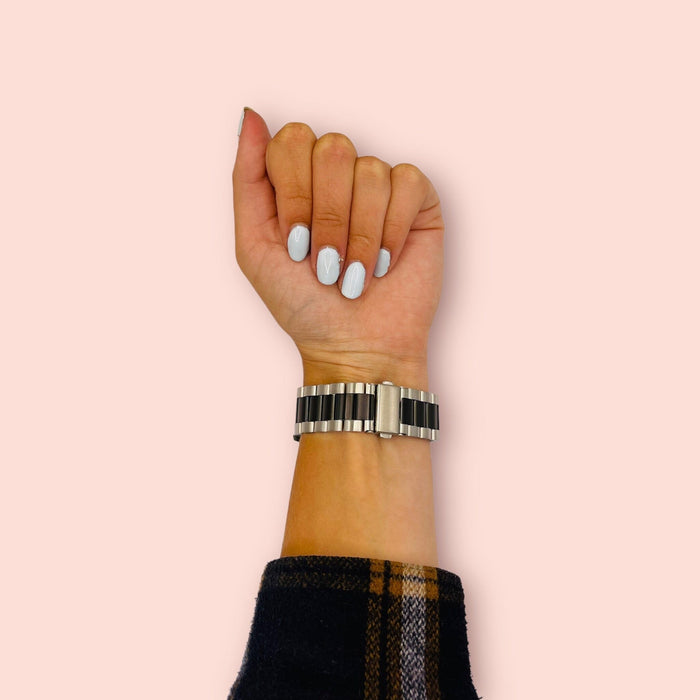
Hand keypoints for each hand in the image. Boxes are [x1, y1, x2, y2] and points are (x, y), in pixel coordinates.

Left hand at [233, 108, 443, 387]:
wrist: (354, 345)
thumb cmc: (302, 304)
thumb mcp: (254, 246)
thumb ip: (247, 179)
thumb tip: (251, 115)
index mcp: (297, 180)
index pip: (291, 140)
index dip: (295, 193)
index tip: (296, 244)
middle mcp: (337, 176)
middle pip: (332, 148)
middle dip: (327, 217)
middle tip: (326, 263)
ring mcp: (378, 186)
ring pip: (369, 171)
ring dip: (359, 234)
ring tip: (354, 272)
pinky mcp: (417, 201)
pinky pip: (407, 182)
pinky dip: (391, 231)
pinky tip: (384, 262)